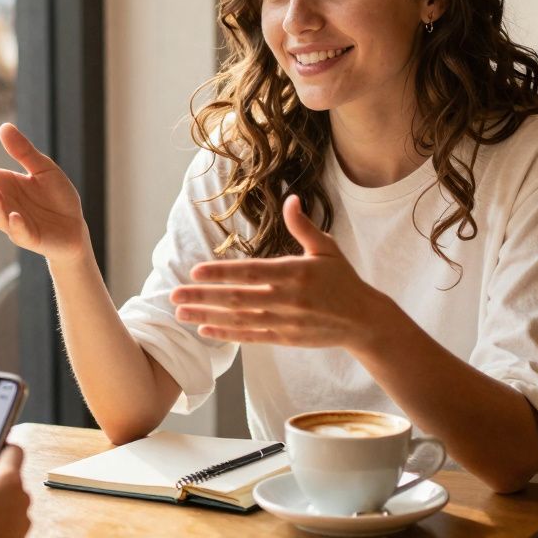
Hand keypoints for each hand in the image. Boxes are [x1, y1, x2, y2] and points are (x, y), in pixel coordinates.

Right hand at [0, 123, 90, 262]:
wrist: (75, 227)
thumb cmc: (57, 196)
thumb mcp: (44, 168)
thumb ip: (24, 151)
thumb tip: (4, 126)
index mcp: (4, 182)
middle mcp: (3, 201)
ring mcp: (13, 221)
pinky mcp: (28, 237)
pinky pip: (19, 232)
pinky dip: (15, 225)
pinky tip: (14, 216)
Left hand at [169, 195, 393, 352]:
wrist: (364, 321)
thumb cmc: (343, 280)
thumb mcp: (327, 249)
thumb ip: (304, 227)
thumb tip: (291, 199)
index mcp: (296, 273)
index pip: (252, 272)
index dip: (222, 273)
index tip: (195, 271)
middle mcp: (288, 299)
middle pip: (239, 299)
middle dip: (204, 297)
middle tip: (174, 294)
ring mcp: (286, 321)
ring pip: (240, 320)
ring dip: (208, 316)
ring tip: (180, 312)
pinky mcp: (285, 338)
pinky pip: (251, 337)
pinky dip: (227, 334)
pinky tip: (204, 330)